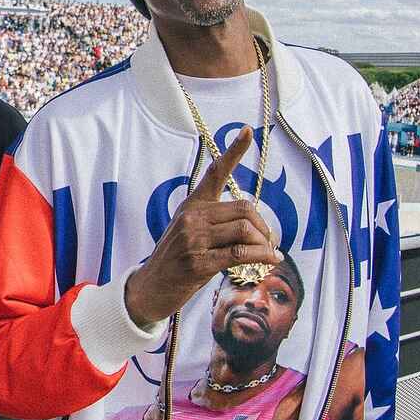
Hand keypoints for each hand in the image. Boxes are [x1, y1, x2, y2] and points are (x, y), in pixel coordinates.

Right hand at [124, 128, 281, 326]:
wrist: (149, 288)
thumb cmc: (175, 261)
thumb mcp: (189, 233)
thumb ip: (214, 223)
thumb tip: (253, 226)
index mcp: (191, 205)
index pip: (215, 173)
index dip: (234, 151)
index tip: (248, 130)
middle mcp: (192, 217)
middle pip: (245, 209)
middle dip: (265, 227)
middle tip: (270, 243)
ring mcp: (194, 239)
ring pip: (246, 230)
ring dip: (265, 244)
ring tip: (268, 254)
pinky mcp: (199, 262)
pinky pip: (240, 253)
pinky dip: (262, 257)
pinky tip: (270, 261)